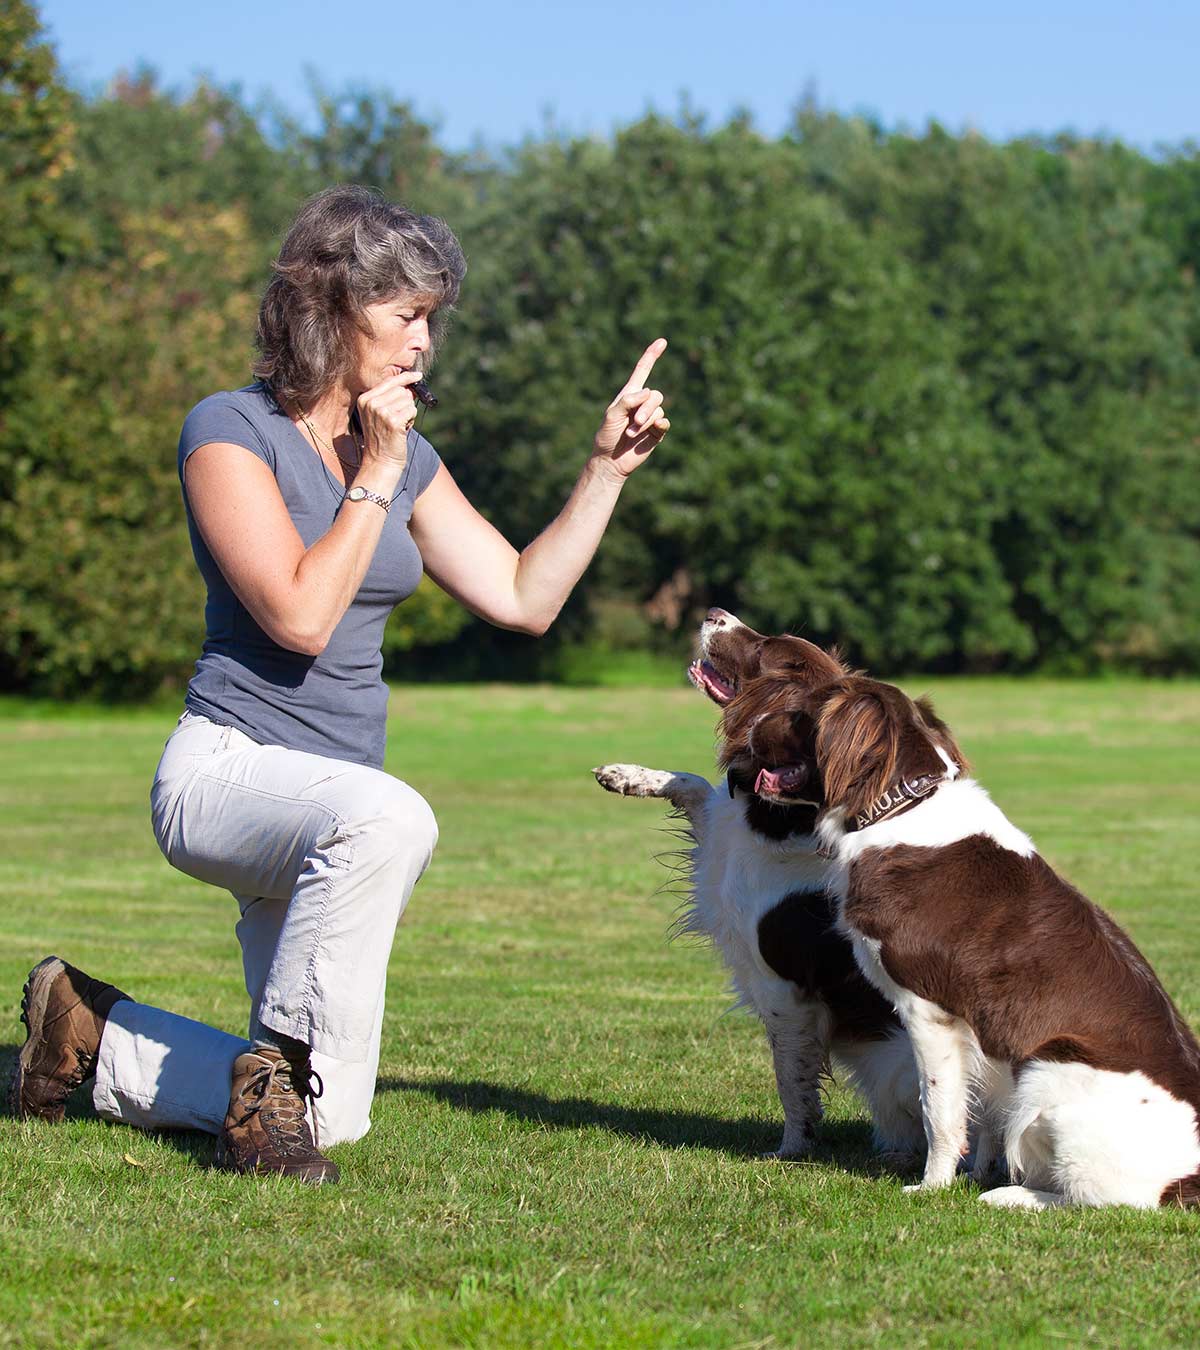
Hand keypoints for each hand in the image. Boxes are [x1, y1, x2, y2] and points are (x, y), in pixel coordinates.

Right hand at [356, 370, 425, 468]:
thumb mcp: (379, 415)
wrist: (380, 461)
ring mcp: (381, 411)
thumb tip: (410, 385)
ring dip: (408, 413)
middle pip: (401, 390)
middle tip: (398, 420)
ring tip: (398, 426)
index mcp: (365, 399)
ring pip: (408, 400)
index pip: (389, 382)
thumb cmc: (383, 438)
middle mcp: (371, 403)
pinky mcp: (393, 420)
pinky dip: (411, 420)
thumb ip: (390, 398)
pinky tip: (402, 430)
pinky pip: (411, 410)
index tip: (418, 375)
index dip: (406, 378)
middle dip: (406, 404)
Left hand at [591, 339, 670, 479]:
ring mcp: (650, 418)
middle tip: (633, 423)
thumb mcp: (611, 415)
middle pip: (655, 394)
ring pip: (659, 409)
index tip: (662, 341)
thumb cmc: (607, 436)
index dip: (652, 355)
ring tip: (632, 433)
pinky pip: (665, 422)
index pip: (643, 370)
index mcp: (629, 395)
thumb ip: (627, 401)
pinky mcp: (657, 432)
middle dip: (646, 408)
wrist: (611, 461)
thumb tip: (648, 392)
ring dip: (645, 421)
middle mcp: (642, 404)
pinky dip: (659, 424)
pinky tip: (653, 430)